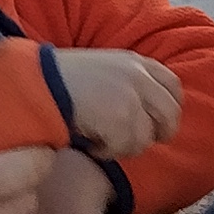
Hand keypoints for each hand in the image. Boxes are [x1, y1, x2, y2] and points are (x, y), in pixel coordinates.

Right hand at [57, 48, 182, 160]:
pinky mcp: (120, 119)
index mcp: (137, 62)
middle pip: (169, 116)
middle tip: (130, 142)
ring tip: (100, 139)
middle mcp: (139, 77)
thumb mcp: (106, 68)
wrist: (40, 83)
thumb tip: (149, 114)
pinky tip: (91, 143)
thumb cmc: (65, 80)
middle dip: (154, 134)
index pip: (173, 86)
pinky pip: (124, 148)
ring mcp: (131, 97)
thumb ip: (131, 84)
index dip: (168, 109)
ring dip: (123, 146)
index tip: (155, 122)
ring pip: (145, 138)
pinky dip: (106, 152)